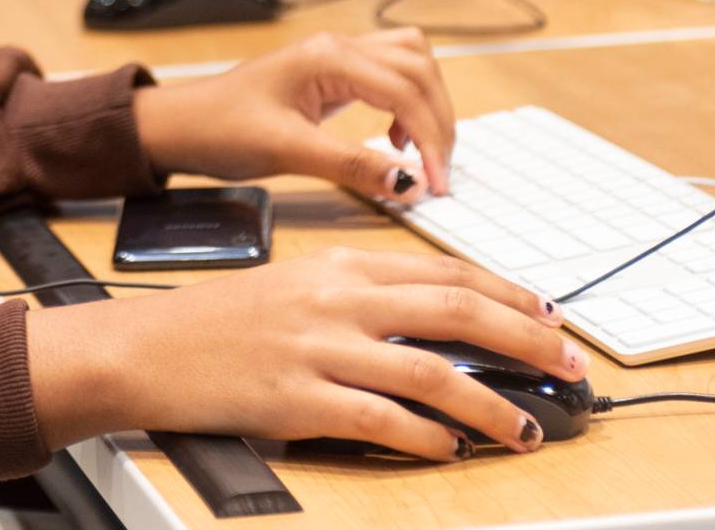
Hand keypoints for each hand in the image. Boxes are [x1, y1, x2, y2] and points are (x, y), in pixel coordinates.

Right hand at [26, 248, 578, 458]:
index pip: (445, 271)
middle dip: (525, 341)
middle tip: (568, 367)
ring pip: (432, 371)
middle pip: (456, 310)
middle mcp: (336, 299)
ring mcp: (319, 350)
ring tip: (524, 428)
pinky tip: (449, 450)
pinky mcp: (298, 400)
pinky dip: (427, 438)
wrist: (145, 348)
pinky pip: (382, 422)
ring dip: (490, 405)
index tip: (550, 317)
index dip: (509, 295)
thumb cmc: (218, 322)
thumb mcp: (295, 284)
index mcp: (339, 264)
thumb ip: (360, 294)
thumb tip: (432, 323)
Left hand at [132, 29, 454, 198]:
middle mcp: (338, 48)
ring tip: (420, 155)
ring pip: (411, 63)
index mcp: (328, 57)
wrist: (180, 125)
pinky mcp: (333, 74)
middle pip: (419, 68)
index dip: (431, 137)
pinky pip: (391, 76)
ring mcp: (336, 57)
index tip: (437, 184)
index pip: (405, 89)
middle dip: (438, 121)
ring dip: (428, 106)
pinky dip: (408, 103)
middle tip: (438, 174)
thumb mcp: (286, 151)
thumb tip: (410, 183)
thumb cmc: (220, 129)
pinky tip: (394, 139)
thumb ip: (352, 165)